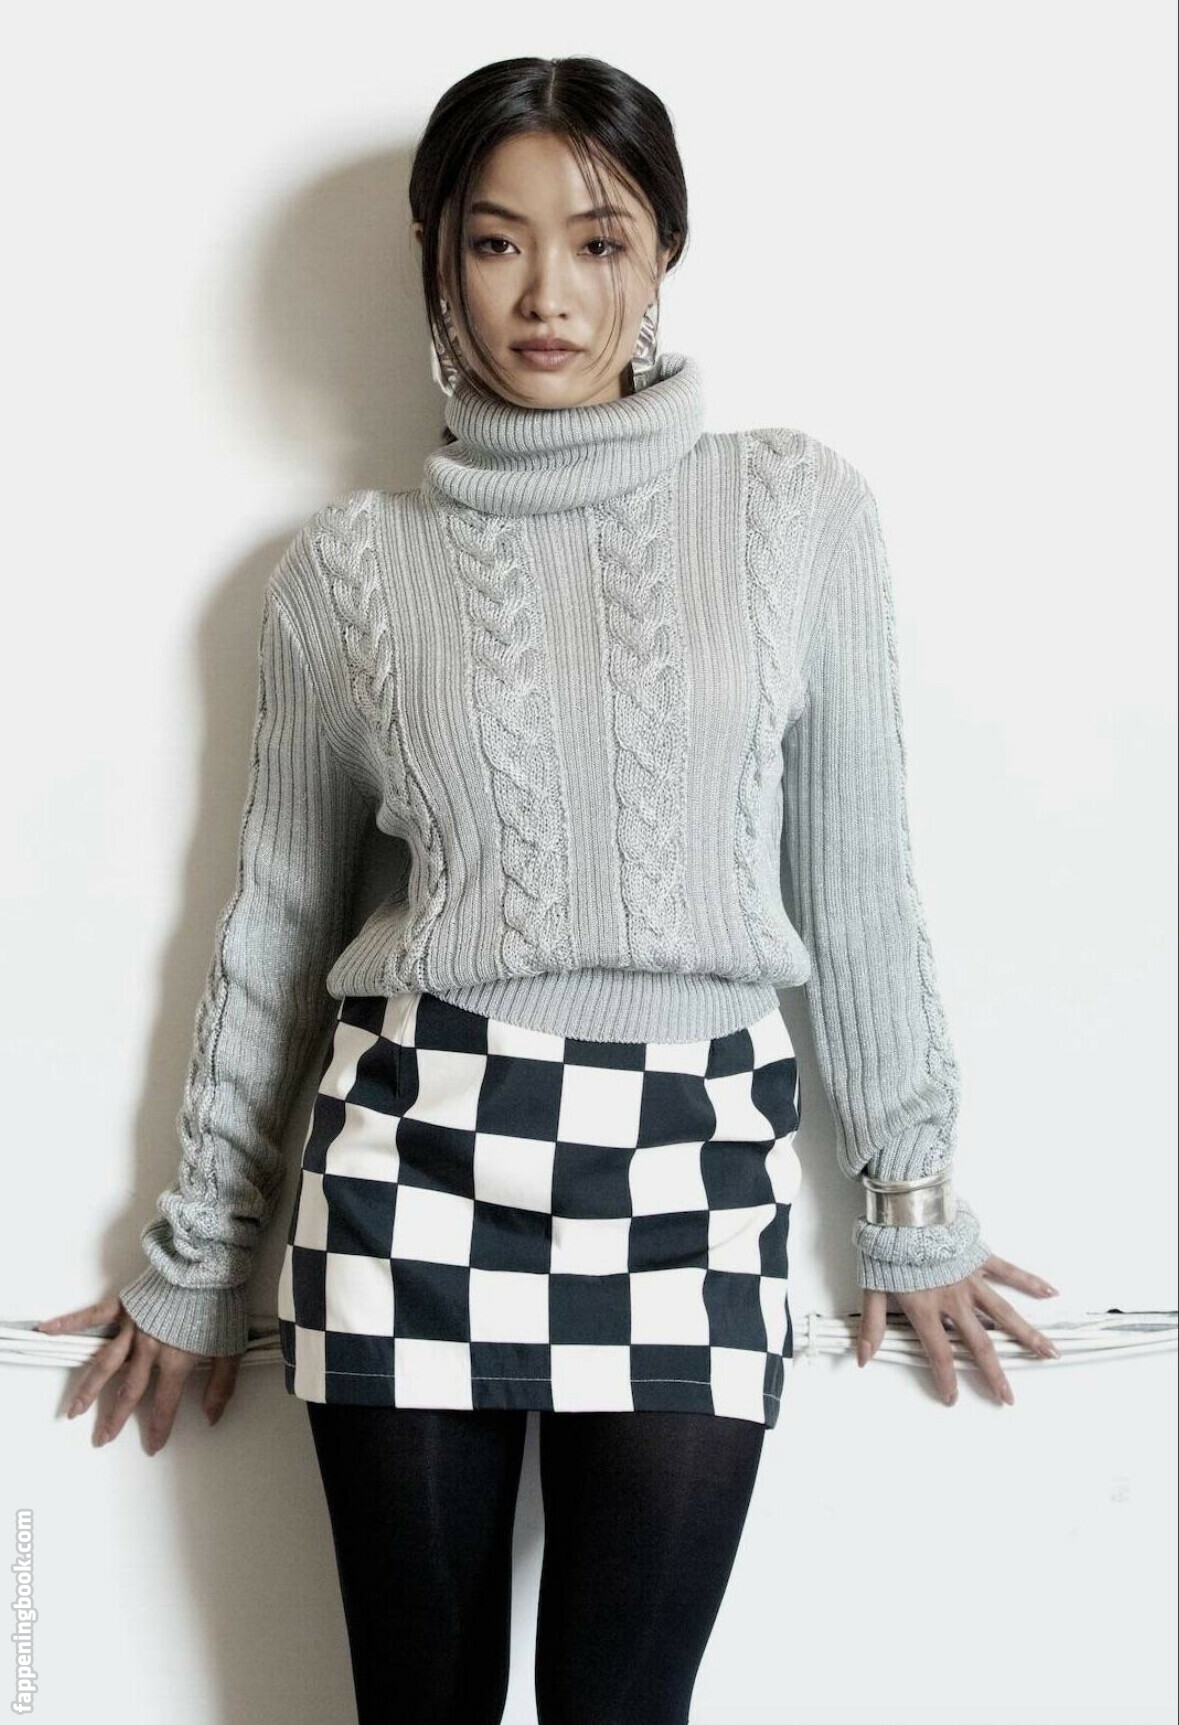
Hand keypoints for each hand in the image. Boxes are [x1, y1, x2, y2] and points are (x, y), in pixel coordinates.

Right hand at [36, 1295, 243, 1452]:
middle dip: (115, 1418)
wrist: (207, 1265)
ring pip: (105, 1364)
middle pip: (129, 1390)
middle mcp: (148, 1350)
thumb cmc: (221, 1304)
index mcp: (175, 1361)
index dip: (160, 1427)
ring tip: (73, 1411)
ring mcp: (132, 1328)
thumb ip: (221, 1385)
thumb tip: (211, 1417)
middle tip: (101, 1439)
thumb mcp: (231, 1348)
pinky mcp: (124, 1306)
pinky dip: (69, 1323)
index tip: (152, 1447)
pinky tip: (47, 1330)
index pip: (165, 1402)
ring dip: (89, 1389)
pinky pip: (92, 1317)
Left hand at [856, 1252, 1059, 1405]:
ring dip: (1027, 1335)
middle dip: (994, 1373)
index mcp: (926, 1308)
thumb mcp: (872, 1286)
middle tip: (1009, 1397)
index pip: (939, 1353)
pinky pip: (1009, 1272)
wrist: (904, 1208)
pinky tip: (1051, 1292)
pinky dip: (1030, 1281)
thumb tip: (863, 1357)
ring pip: (1004, 1314)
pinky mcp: (980, 1258)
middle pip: (979, 1343)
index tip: (953, 1399)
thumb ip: (872, 1324)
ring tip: (1048, 1353)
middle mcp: (954, 1300)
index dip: (946, 1379)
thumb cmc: (886, 1246)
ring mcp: (971, 1279)